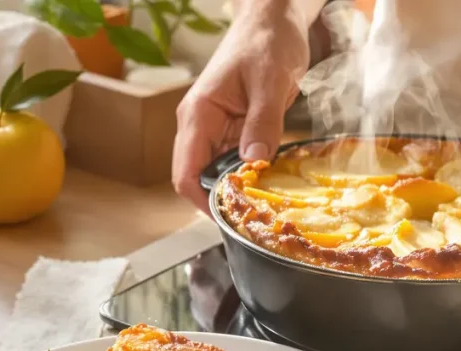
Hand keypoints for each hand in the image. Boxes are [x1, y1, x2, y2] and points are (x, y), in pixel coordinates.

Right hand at [172, 3, 309, 212]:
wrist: (275, 21)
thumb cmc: (267, 41)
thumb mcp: (269, 81)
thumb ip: (262, 123)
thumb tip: (253, 162)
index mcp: (198, 115)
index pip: (186, 172)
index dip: (203, 202)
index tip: (231, 219)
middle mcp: (201, 126)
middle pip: (201, 179)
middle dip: (225, 200)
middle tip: (259, 217)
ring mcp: (219, 129)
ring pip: (221, 174)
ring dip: (241, 190)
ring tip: (269, 206)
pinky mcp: (237, 130)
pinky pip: (239, 162)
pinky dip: (253, 175)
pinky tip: (274, 184)